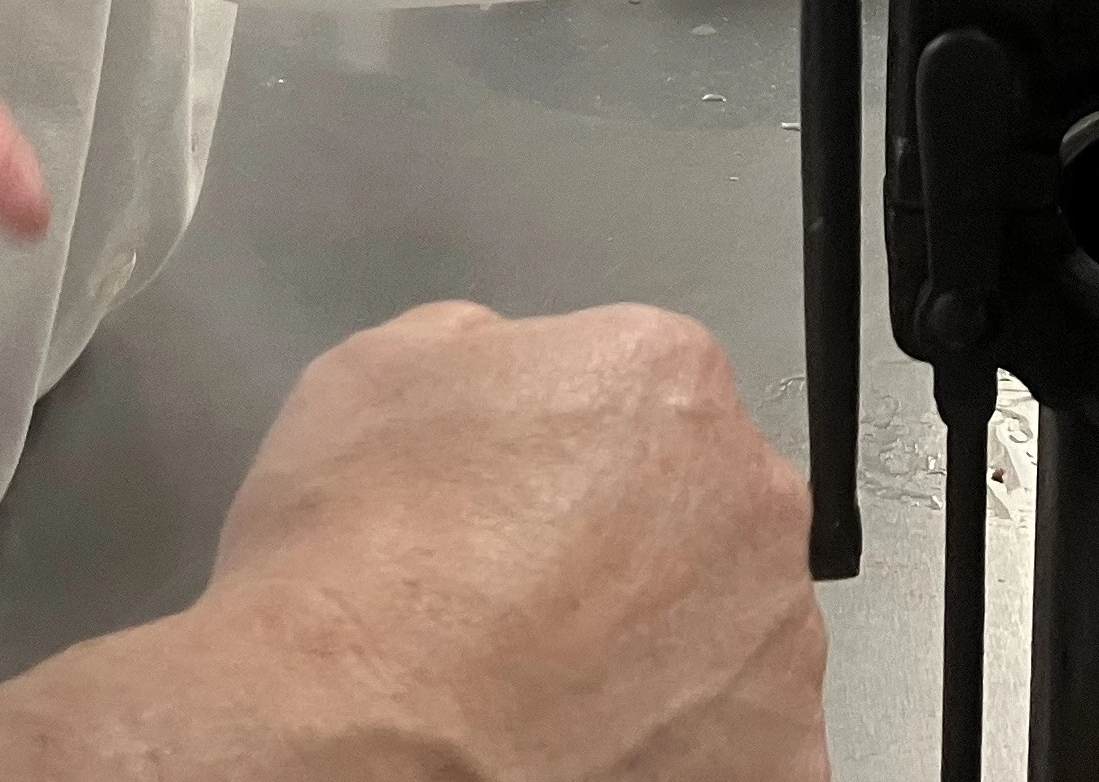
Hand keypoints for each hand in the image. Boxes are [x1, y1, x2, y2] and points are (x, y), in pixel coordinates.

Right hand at [0, 304, 824, 781]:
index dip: (547, 462)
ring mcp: (766, 649)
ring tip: (518, 710)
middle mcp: (748, 498)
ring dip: (644, 658)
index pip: (630, 393)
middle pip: (687, 514)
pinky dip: (655, 755)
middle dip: (613, 551)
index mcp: (657, 374)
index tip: (491, 524)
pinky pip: (717, 749)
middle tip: (502, 624)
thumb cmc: (331, 572)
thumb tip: (486, 377)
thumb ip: (455, 358)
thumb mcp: (361, 382)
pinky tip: (557, 758)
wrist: (340, 754)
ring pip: (711, 635)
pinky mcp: (768, 769)